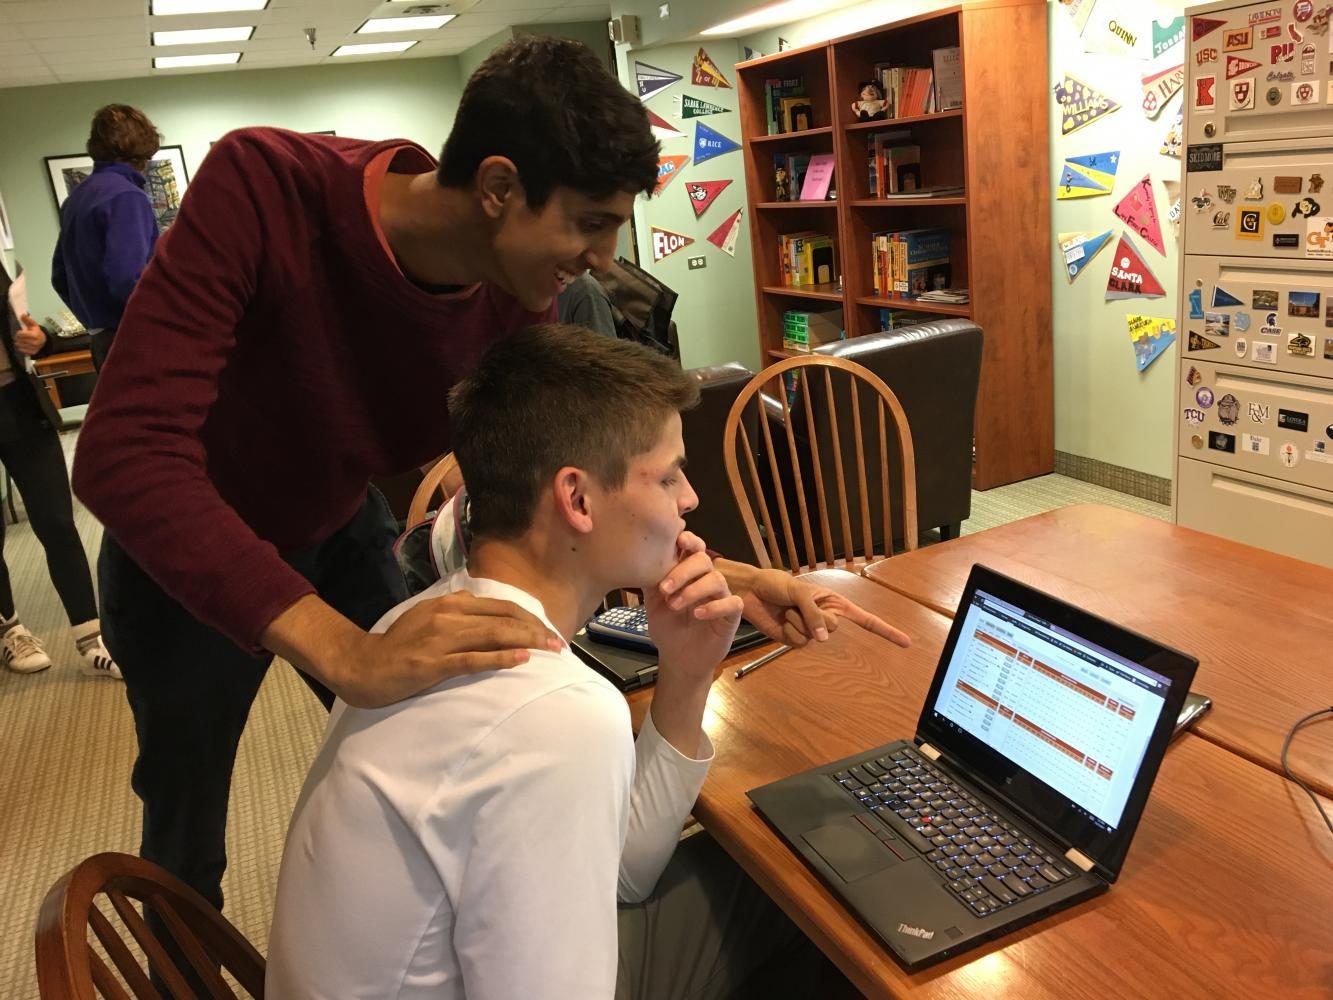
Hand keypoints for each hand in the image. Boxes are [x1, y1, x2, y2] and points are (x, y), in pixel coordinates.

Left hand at [15, 314, 45, 356]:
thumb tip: (22, 315)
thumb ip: (27, 320)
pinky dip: (21, 347)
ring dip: (19, 342)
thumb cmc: (36, 332)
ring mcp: (34, 348)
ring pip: (19, 345)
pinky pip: (22, 350)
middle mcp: (35, 342)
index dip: (19, 333)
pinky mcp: (32, 352)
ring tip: (21, 340)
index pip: (20, 334)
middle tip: (20, 337)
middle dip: (18, 338)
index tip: (20, 332)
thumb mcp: (33, 325)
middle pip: (19, 340)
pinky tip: (23, 345)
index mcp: (35, 335)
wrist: (44, 341)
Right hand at [263, 592, 561, 708]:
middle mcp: (449, 615)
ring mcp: (441, 639)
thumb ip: (459, 615)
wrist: (362, 665)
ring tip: (550, 650)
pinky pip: (474, 659)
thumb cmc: (399, 646)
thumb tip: (491, 617)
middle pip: (504, 618)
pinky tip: (521, 660)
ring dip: (527, 641)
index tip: (548, 629)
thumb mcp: (429, 619)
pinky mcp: (433, 663)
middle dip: (536, 629)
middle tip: (559, 643)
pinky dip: (501, 658)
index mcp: (450, 603)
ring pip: (494, 634)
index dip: (529, 617)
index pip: (500, 606)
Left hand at [647, 532, 742, 686]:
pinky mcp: (731, 616)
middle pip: (704, 561)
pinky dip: (714, 607)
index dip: (690, 541)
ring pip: (717, 580)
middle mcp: (706, 581)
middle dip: (683, 571)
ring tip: (674, 604)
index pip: (695, 549)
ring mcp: (720, 597)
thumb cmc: (668, 628)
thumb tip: (640, 556)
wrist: (677, 658)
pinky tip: (697, 614)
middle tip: (665, 588)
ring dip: (693, 590)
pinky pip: (732, 603)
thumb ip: (651, 579)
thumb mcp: (652, 602)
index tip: (679, 541)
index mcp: (689, 574)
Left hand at [713, 560, 910, 648]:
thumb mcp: (799, 592)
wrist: (751, 593)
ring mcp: (811, 630)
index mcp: (833, 601)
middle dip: (815, 617)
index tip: (906, 643)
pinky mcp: (795, 640)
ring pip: (814, 638)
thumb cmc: (776, 584)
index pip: (865, 618)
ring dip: (798, 623)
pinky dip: (788, 632)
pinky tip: (781, 621)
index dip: (885, 631)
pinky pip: (799, 643)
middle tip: (799, 604)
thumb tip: (823, 638)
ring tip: (787, 610)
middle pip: (834, 628)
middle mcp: (826, 617)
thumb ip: (814, 614)